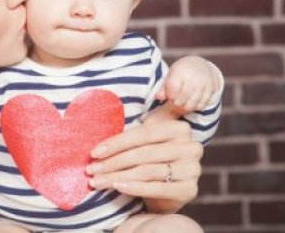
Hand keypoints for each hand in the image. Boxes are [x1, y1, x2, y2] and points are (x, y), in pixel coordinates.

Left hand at [85, 119, 202, 212]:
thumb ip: (146, 119)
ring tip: (98, 181)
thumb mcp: (149, 135)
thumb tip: (149, 95)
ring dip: (118, 176)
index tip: (94, 152)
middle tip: (91, 169)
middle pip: (144, 153)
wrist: (165, 190)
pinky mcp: (189, 190)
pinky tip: (117, 187)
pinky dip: (134, 188)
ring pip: (147, 171)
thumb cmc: (151, 157)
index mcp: (180, 128)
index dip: (117, 143)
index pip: (144, 134)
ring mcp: (192, 169)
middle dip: (113, 162)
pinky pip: (156, 188)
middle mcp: (191, 147)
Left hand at [155, 56, 220, 113]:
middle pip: (182, 99)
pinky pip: (202, 104)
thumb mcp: (170, 76)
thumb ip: (163, 88)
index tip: (170, 96)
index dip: (170, 96)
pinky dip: (195, 107)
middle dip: (176, 104)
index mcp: (179, 72)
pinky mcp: (210, 88)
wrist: (198, 65)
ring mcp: (202, 83)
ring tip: (182, 104)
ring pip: (192, 104)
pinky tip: (191, 103)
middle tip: (175, 102)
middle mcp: (192, 77)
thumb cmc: (180, 73)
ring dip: (186, 107)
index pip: (172, 90)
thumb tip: (157, 97)